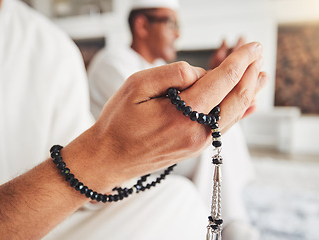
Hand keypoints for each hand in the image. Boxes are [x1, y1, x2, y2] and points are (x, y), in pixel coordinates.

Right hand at [62, 42, 267, 192]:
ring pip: (233, 114)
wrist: (110, 158)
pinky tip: (249, 106)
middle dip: (249, 73)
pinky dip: (239, 113)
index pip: (223, 80)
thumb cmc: (118, 122)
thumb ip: (171, 74)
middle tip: (258, 54)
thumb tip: (198, 73)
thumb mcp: (136, 86)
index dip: (240, 60)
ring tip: (260, 76)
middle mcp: (197, 131)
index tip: (253, 45)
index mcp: (183, 113)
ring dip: (248, 92)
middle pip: (235, 98)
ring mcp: (198, 142)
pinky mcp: (194, 147)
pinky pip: (224, 127)